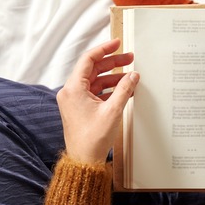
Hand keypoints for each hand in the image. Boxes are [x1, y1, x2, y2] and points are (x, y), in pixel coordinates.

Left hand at [57, 39, 137, 163]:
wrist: (83, 160)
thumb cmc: (92, 139)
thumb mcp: (113, 111)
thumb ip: (124, 89)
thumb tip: (133, 75)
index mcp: (73, 88)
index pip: (88, 60)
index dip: (104, 49)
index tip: (117, 43)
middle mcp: (71, 91)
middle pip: (93, 69)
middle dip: (112, 63)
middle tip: (130, 58)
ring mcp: (75, 100)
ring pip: (95, 80)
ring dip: (113, 77)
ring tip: (131, 75)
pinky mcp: (80, 108)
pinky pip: (96, 92)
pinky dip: (109, 89)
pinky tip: (124, 89)